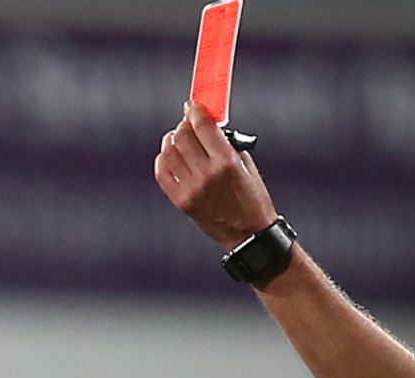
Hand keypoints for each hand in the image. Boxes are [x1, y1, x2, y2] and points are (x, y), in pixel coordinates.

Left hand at [154, 102, 280, 249]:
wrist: (248, 235)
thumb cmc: (252, 199)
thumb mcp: (246, 165)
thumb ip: (226, 143)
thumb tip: (206, 123)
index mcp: (226, 162)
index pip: (203, 125)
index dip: (195, 110)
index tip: (193, 105)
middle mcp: (206, 174)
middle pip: (183, 135)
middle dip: (185, 124)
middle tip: (188, 122)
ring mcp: (191, 189)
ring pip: (169, 151)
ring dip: (172, 139)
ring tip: (179, 138)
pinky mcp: (181, 201)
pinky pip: (162, 172)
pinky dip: (163, 158)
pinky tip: (171, 155)